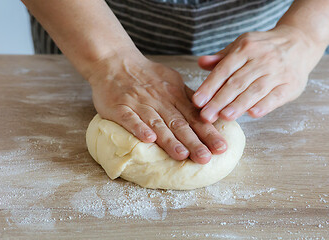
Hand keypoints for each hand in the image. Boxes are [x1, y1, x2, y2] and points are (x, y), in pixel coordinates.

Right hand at [88, 50, 227, 163]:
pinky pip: (130, 119)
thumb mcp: (172, 80)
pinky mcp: (120, 107)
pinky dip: (139, 128)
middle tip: (205, 158)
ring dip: (169, 139)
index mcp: (174, 94)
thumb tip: (207, 114)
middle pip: (179, 123)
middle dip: (194, 141)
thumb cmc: (146, 74)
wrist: (114, 60)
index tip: (221, 148)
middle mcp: (160, 100)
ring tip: (181, 154)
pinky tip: (148, 139)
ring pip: (157, 123)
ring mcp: (139, 103)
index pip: (194, 116)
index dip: (208, 132)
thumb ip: (187, 98)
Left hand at [192, 25, 320, 121]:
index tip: (197, 101)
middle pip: (237, 82)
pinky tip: (252, 114)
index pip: (224, 70)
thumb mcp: (241, 46)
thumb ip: (221, 58)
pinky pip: (276, 96)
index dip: (209, 86)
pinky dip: (264, 105)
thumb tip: (201, 63)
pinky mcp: (291, 84)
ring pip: (255, 90)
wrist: (299, 42)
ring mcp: (278, 72)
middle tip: (206, 116)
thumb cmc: (262, 48)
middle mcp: (262, 59)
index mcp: (246, 48)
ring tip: (225, 116)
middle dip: (219, 100)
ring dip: (239, 104)